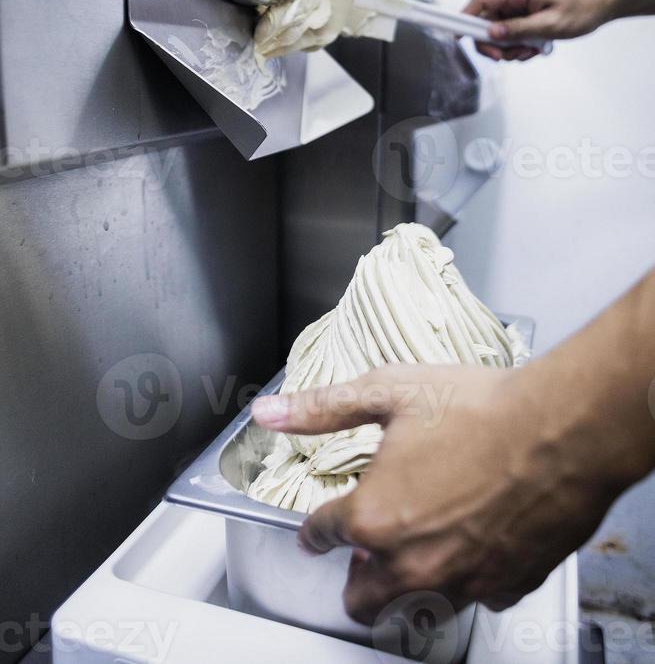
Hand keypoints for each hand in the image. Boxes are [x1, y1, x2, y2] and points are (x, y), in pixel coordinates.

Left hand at [252, 360, 622, 624]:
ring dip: (405, 587)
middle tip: (365, 550)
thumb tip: (269, 412)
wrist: (561, 429)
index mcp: (374, 517)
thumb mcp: (389, 392)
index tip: (320, 528)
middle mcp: (411, 563)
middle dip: (355, 577)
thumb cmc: (480, 408)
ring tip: (413, 553)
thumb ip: (323, 409)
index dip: (317, 529)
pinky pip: (474, 598)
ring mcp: (460, 581)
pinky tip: (471, 548)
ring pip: (415, 609)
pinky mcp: (505, 585)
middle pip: (361, 600)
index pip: (324, 536)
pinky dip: (465, 581)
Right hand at [463, 0, 612, 60]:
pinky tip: (534, 49)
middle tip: (505, 56)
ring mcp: (518, 11)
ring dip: (509, 49)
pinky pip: (510, 38)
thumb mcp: (548, 24)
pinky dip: (518, 48)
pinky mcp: (524, 21)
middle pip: (484, 24)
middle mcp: (513, 0)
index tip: (458, 37)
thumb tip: (492, 33)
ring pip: (497, 35)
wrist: (598, 9)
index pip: (480, 3)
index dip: (464, 18)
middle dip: (492, 44)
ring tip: (529, 51)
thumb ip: (518, 29)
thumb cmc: (578, 10)